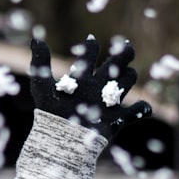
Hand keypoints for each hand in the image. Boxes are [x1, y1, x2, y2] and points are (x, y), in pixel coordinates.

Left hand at [29, 35, 151, 139]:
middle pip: (115, 65)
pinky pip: (138, 111)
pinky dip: (143, 108)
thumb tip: (36, 39)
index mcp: (80, 78)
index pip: (89, 55)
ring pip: (128, 82)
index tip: (90, 41)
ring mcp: (108, 102)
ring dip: (129, 77)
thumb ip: (41, 62)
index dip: (92, 47)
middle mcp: (96, 87)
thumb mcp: (42, 84)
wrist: (60, 139)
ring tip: (127, 73)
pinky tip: (141, 107)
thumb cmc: (49, 112)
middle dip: (122, 55)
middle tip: (126, 47)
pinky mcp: (117, 119)